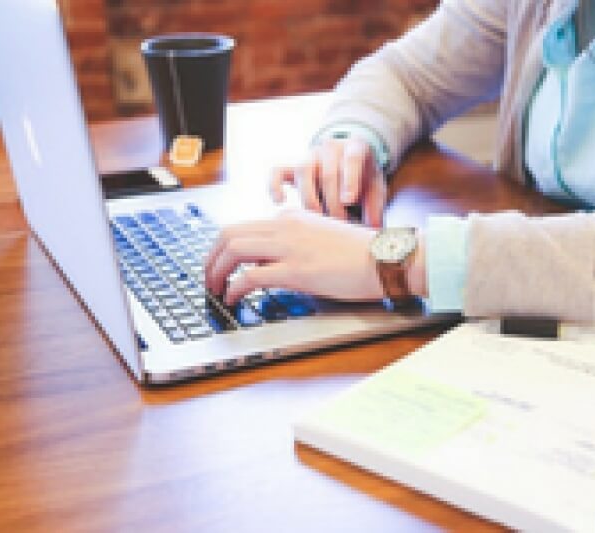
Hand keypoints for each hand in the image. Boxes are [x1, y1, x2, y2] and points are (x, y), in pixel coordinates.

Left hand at [204, 209, 384, 304]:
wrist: (386, 258)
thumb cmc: (362, 253)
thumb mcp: (323, 237)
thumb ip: (298, 243)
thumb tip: (276, 263)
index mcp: (292, 217)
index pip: (245, 226)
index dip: (224, 248)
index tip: (220, 264)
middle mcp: (286, 226)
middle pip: (229, 234)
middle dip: (211, 257)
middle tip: (208, 277)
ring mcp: (289, 246)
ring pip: (233, 250)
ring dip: (216, 271)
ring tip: (214, 290)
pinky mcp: (296, 270)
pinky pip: (250, 276)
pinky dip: (234, 288)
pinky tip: (233, 299)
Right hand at [269, 136, 386, 227]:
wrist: (346, 159)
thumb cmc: (362, 177)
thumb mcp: (375, 186)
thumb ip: (376, 205)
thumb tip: (374, 230)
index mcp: (355, 147)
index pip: (352, 158)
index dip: (350, 179)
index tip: (349, 200)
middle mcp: (330, 148)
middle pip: (328, 174)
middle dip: (334, 204)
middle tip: (340, 225)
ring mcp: (309, 156)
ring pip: (303, 173)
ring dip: (311, 200)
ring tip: (319, 222)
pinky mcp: (291, 166)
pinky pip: (276, 171)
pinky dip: (274, 186)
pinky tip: (281, 202)